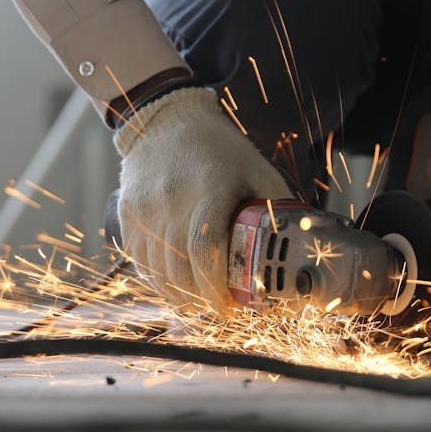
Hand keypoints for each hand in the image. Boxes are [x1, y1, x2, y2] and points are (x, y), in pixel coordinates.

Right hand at [114, 87, 289, 309]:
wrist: (164, 122)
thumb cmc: (219, 149)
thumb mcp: (256, 170)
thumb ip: (277, 207)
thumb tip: (303, 246)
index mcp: (210, 189)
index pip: (205, 251)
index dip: (216, 288)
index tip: (229, 307)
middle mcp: (172, 200)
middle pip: (179, 270)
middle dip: (200, 300)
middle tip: (219, 309)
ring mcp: (145, 209)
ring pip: (157, 272)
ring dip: (178, 297)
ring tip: (198, 302)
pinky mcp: (127, 214)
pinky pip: (139, 262)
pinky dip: (157, 282)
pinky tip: (174, 286)